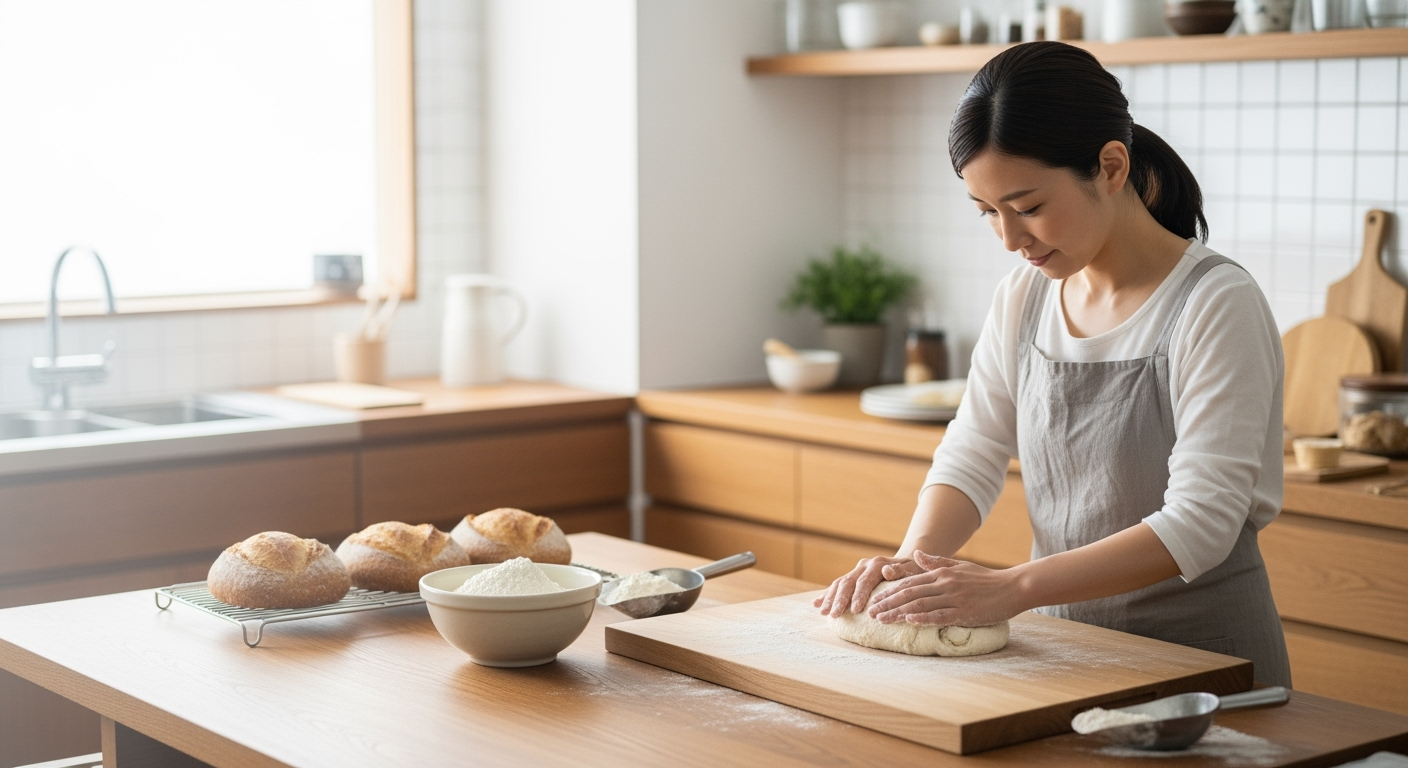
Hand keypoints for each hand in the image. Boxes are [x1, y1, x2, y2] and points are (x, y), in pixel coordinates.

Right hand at [814, 556, 924, 616]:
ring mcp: (856, 570)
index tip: (854, 610)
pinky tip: (816, 604)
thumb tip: (888, 571)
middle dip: (839, 600)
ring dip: (830, 598)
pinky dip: (827, 595)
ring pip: (839, 584)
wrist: (907, 562)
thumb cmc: (913, 571)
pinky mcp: (852, 577)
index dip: (858, 596)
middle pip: (847, 582)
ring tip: (824, 613)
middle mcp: (864, 565)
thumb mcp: (912, 570)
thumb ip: (900, 571)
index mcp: (877, 564)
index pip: (864, 581)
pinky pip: (837, 585)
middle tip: (834, 615)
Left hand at [866, 551, 1025, 626]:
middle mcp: (945, 584)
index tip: (874, 600)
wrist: (1013, 587)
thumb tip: (916, 554)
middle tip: (870, 613)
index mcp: (942, 573)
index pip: (909, 583)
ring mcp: (954, 598)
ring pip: (920, 605)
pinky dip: (923, 619)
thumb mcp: (959, 565)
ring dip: (898, 613)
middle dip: (887, 603)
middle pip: (909, 594)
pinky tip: (909, 622)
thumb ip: (936, 562)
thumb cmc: (986, 579)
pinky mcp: (965, 613)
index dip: (889, 592)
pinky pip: (940, 616)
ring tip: (881, 620)